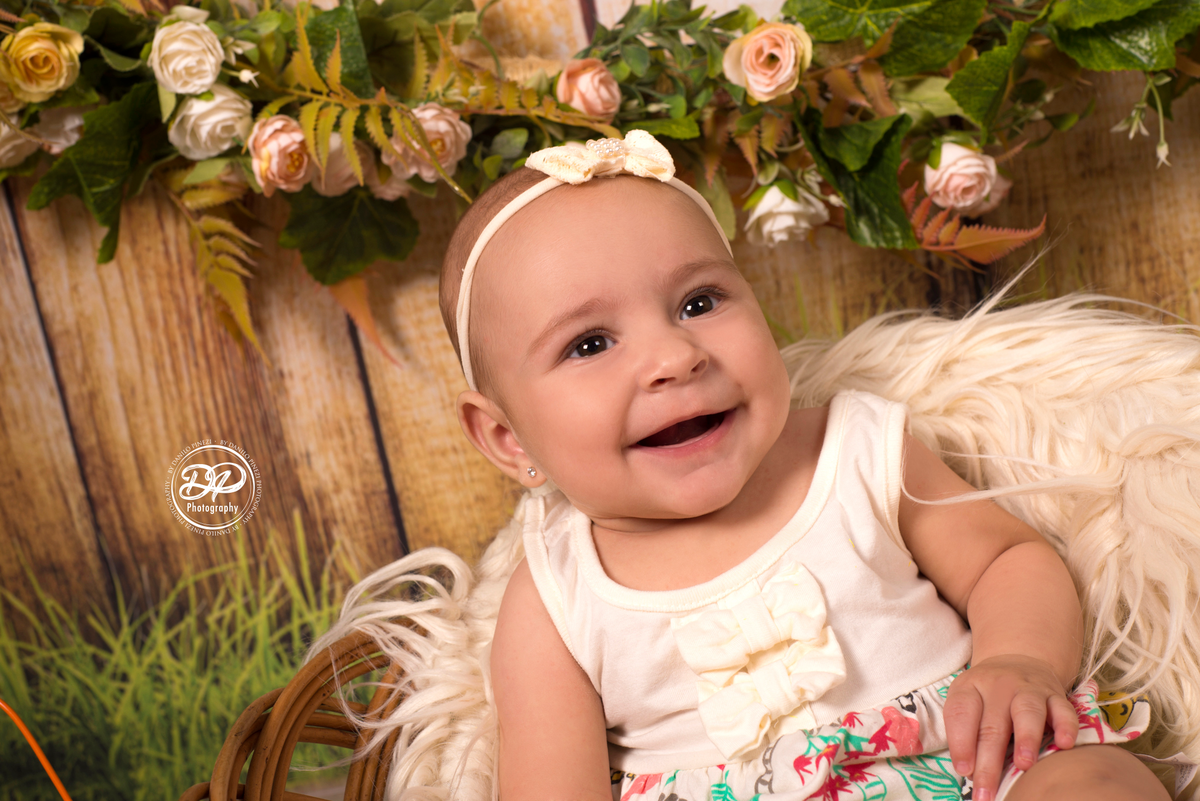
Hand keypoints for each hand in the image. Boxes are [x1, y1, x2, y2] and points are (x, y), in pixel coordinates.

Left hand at [943, 655, 1078, 800]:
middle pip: (992, 725)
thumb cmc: (987, 694)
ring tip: (1024, 764)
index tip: (964, 771)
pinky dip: (1066, 726)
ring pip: (1027, 712)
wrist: (1017, 659)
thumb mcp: (966, 700)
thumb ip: (964, 731)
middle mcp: (999, 686)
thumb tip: (968, 771)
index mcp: (971, 687)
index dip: (961, 743)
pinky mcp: (1056, 694)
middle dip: (989, 762)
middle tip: (987, 791)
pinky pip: (1063, 709)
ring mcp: (1029, 688)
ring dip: (1025, 739)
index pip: (961, 714)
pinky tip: (1065, 744)